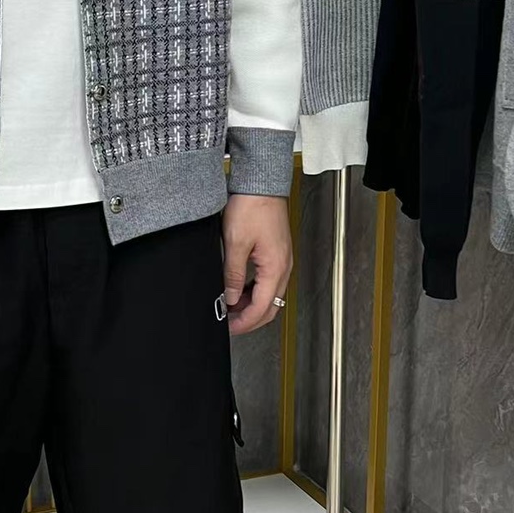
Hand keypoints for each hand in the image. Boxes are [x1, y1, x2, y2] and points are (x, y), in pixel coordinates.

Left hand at [222, 194, 292, 336]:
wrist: (261, 184)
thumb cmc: (252, 206)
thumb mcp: (235, 242)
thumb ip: (233, 274)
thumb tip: (231, 298)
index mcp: (276, 268)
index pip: (263, 308)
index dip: (245, 322)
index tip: (229, 328)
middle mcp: (284, 267)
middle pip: (271, 306)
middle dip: (250, 319)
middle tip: (229, 323)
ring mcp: (282, 260)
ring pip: (270, 295)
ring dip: (252, 305)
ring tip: (230, 307)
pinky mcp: (276, 253)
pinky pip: (268, 281)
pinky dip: (255, 291)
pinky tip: (239, 289)